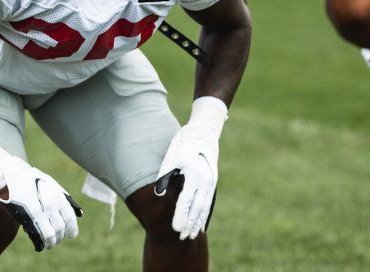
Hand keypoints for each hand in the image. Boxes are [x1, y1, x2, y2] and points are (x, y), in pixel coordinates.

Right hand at [0, 139, 81, 251]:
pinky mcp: (26, 217)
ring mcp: (38, 212)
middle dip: (60, 237)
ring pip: (50, 235)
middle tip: (58, 239)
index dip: (72, 230)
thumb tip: (79, 214)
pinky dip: (41, 242)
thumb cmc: (33, 179)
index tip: (71, 235)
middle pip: (60, 229)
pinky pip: (37, 235)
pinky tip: (41, 244)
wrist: (12, 175)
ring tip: (50, 244)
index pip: (70, 219)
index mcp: (58, 196)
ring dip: (52, 242)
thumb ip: (65, 198)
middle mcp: (50, 205)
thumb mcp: (52, 184)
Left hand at [154, 96, 227, 239]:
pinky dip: (204, 215)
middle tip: (182, 238)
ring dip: (198, 222)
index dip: (180, 216)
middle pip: (197, 208)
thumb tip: (156, 194)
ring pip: (205, 207)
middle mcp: (205, 181)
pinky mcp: (212, 182)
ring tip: (192, 235)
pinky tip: (202, 225)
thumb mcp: (171, 157)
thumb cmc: (183, 143)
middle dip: (190, 224)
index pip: (186, 201)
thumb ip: (164, 176)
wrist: (203, 132)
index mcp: (194, 176)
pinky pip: (209, 202)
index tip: (175, 229)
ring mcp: (211, 182)